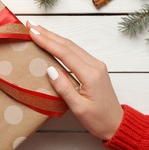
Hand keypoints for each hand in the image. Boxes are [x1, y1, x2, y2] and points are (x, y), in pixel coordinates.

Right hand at [27, 21, 123, 140]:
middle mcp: (95, 65)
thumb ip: (64, 88)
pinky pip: (76, 51)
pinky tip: (53, 42)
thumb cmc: (98, 119)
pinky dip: (62, 44)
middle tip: (31, 25)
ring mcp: (96, 65)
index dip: (47, 42)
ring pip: (72, 46)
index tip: (33, 33)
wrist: (117, 124)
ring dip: (54, 37)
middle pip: (68, 45)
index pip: (65, 53)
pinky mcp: (94, 67)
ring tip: (38, 30)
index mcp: (90, 74)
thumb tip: (49, 69)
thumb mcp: (78, 108)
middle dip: (48, 34)